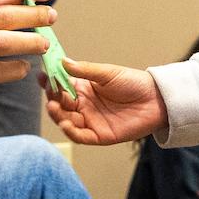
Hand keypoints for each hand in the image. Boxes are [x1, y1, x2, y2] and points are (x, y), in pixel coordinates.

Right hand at [45, 58, 164, 144]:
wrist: (156, 99)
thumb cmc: (134, 83)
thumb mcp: (108, 73)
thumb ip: (85, 70)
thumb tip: (63, 62)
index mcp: (84, 89)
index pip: (61, 86)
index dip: (51, 82)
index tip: (42, 76)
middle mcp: (84, 106)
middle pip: (61, 105)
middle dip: (53, 100)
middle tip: (50, 95)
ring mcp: (90, 121)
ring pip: (66, 121)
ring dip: (58, 116)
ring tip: (54, 107)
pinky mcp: (99, 135)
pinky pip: (80, 136)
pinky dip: (70, 132)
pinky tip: (65, 124)